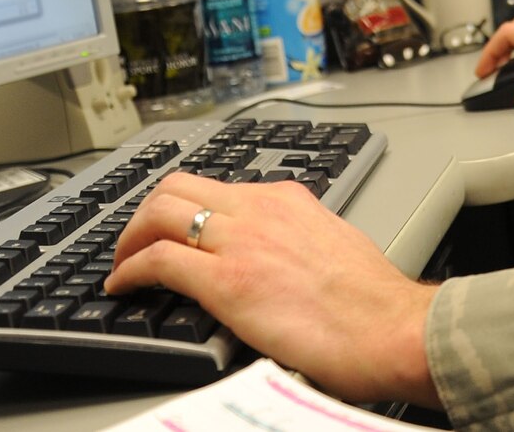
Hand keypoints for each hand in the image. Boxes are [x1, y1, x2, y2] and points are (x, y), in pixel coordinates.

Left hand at [104, 172, 438, 407]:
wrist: (391, 328)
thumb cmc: (374, 303)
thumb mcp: (331, 247)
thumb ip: (298, 241)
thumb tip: (279, 260)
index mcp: (287, 199)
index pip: (218, 186)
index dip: (183, 204)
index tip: (172, 227)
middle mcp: (261, 208)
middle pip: (179, 185)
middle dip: (145, 211)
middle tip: (134, 240)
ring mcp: (241, 241)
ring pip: (160, 212)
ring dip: (131, 237)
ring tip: (123, 262)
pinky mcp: (227, 281)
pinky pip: (159, 261)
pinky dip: (129, 270)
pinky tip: (122, 286)